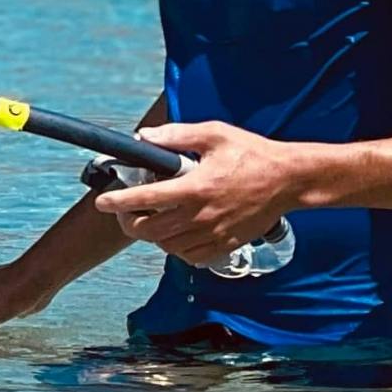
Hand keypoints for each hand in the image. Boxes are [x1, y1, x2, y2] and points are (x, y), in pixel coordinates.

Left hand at [92, 120, 302, 266]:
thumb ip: (176, 136)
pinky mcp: (225, 245)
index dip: (118, 201)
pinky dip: (176, 248)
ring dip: (152, 234)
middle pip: (149, 231)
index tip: (102, 201)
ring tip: (151, 217)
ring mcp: (214, 233)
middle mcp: (201, 215)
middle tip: (124, 210)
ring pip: (167, 246)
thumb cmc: (252, 154)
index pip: (145, 198)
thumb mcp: (214, 134)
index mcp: (195, 187)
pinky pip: (190, 256)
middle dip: (129, 221)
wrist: (289, 180)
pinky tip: (176, 232)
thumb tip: (144, 136)